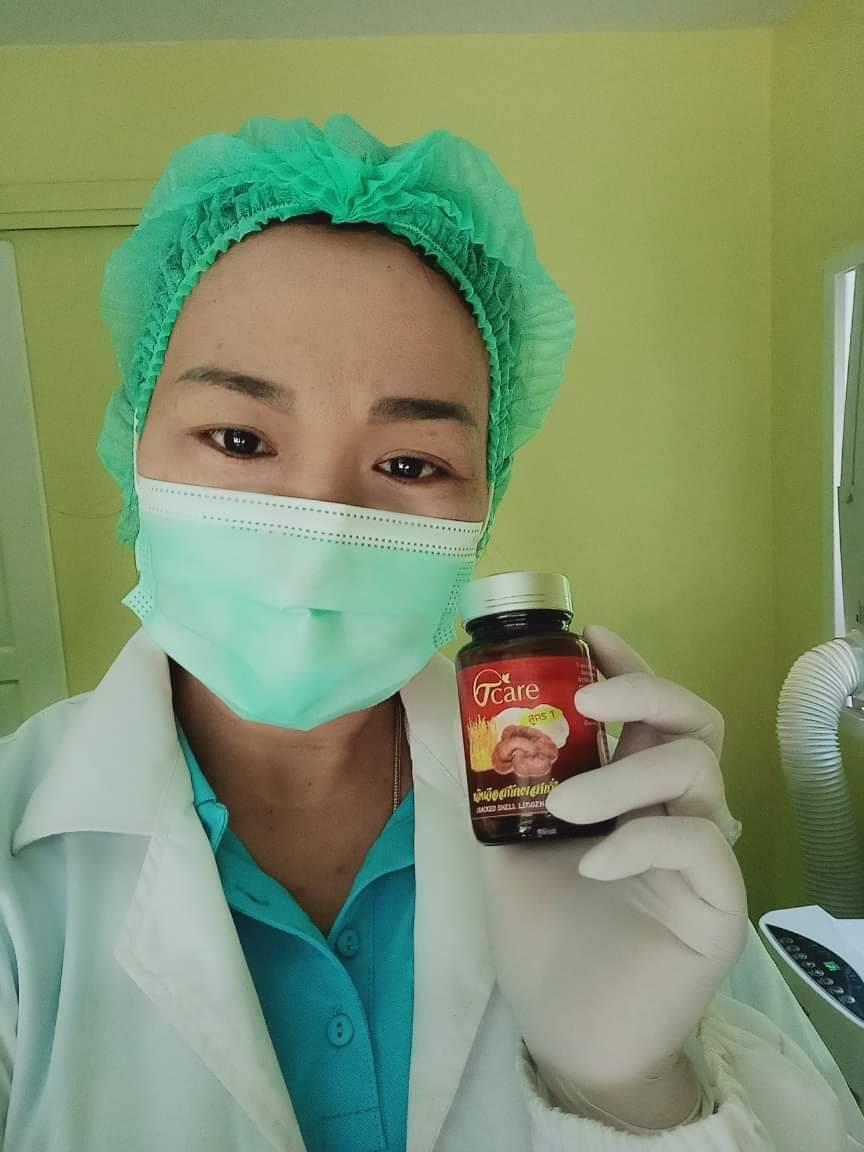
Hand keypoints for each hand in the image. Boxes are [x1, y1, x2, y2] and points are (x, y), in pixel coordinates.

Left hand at [479, 626, 746, 1128]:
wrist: (566, 1030)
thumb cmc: (542, 933)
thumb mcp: (501, 840)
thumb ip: (490, 777)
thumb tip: (437, 698)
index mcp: (632, 787)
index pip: (651, 709)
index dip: (629, 665)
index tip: (590, 636)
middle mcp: (675, 809)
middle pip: (695, 721)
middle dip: (644, 692)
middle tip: (584, 700)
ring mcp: (703, 854)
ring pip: (697, 771)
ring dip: (624, 774)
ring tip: (564, 806)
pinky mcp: (717, 904)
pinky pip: (698, 845)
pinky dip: (639, 840)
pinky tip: (590, 866)